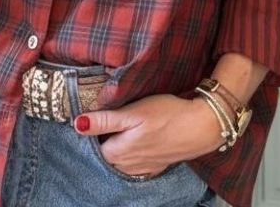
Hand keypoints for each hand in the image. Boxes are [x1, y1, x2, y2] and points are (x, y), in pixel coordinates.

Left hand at [74, 94, 223, 177]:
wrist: (202, 126)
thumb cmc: (167, 114)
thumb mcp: (133, 112)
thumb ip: (105, 120)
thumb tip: (77, 124)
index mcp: (120, 151)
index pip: (94, 147)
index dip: (92, 133)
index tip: (94, 118)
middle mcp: (130, 165)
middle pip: (107, 157)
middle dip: (102, 142)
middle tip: (104, 121)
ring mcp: (145, 167)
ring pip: (121, 164)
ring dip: (116, 150)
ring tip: (118, 131)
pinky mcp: (157, 166)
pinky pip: (136, 167)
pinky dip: (131, 158)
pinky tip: (135, 145)